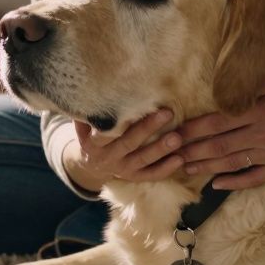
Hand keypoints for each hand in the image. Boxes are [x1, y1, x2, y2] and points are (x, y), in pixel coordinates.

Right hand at [63, 109, 182, 191]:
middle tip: (168, 113)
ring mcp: (121, 169)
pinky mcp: (134, 177)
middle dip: (148, 128)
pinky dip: (165, 169)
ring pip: (142, 159)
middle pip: (129, 143)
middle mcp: (107, 157)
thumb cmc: (91, 134)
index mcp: (92, 143)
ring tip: (177, 138)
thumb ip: (91, 112)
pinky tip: (179, 159)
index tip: (136, 105)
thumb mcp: (85, 125)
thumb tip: (95, 88)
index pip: (106, 132)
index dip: (120, 121)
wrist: (89, 165)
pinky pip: (150, 174)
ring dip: (160, 149)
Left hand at [175, 71, 264, 189]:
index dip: (192, 129)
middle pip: (218, 145)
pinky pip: (255, 178)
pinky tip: (217, 185)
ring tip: (186, 169)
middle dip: (191, 150)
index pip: (216, 121)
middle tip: (169, 154)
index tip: (173, 132)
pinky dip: (234, 183)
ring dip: (206, 167)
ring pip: (232, 163)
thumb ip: (256, 81)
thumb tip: (228, 76)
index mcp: (260, 109)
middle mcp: (264, 133)